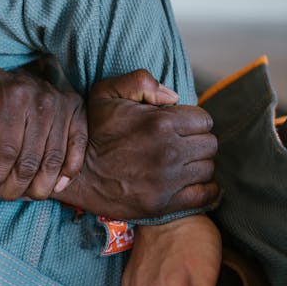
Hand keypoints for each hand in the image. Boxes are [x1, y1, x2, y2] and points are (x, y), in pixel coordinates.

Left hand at [0, 66, 86, 199]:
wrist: (23, 72)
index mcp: (13, 95)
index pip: (6, 149)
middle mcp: (41, 101)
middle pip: (29, 160)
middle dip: (14, 187)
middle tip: (4, 194)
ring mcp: (62, 108)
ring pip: (52, 162)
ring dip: (38, 187)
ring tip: (24, 195)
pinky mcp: (78, 113)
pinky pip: (77, 151)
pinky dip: (67, 174)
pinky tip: (54, 187)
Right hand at [54, 70, 218, 218]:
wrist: (77, 175)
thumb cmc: (92, 132)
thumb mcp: (106, 93)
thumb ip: (141, 82)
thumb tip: (174, 96)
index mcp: (161, 122)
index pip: (204, 120)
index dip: (192, 121)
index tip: (179, 126)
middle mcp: (169, 151)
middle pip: (209, 144)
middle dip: (197, 141)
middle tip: (180, 144)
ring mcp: (169, 180)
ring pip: (208, 168)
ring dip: (198, 164)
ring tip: (182, 162)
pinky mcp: (165, 203)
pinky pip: (205, 195)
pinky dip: (206, 189)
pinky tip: (194, 182)